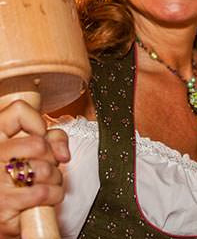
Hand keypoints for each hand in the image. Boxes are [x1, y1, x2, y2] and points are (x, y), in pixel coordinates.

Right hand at [0, 100, 69, 238]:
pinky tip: (47, 197)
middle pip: (38, 143)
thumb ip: (51, 139)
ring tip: (45, 183)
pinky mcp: (3, 205)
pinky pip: (44, 192)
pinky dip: (55, 195)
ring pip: (45, 168)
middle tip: (45, 167)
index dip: (38, 123)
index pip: (17, 110)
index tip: (40, 136)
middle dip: (51, 158)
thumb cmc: (20, 180)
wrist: (2, 214)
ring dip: (55, 179)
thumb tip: (63, 152)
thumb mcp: (32, 152)